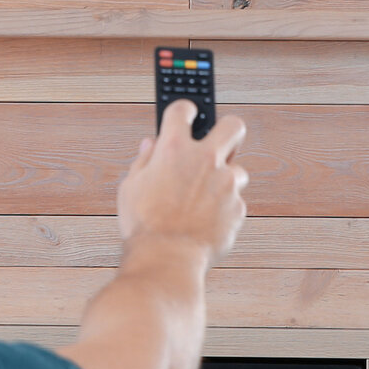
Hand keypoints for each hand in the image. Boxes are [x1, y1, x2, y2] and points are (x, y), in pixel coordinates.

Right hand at [116, 100, 246, 264]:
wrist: (167, 259)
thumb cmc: (144, 225)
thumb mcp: (131, 187)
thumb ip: (144, 161)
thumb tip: (150, 145)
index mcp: (173, 149)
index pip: (182, 110)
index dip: (184, 110)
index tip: (187, 115)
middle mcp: (204, 160)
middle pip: (233, 126)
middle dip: (228, 129)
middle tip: (220, 141)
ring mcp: (225, 183)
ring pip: (237, 169)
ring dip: (225, 179)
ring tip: (205, 197)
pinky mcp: (237, 207)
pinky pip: (235, 201)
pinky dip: (224, 207)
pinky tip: (207, 219)